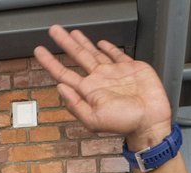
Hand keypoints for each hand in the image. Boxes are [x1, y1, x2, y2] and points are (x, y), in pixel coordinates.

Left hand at [33, 25, 172, 150]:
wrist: (150, 121)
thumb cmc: (124, 123)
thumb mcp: (94, 119)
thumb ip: (76, 104)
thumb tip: (60, 87)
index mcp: (88, 91)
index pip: (64, 73)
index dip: (50, 62)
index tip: (39, 51)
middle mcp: (99, 80)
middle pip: (78, 56)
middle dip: (65, 43)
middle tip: (54, 30)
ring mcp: (114, 73)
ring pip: (94, 53)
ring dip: (83, 42)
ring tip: (73, 33)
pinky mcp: (131, 68)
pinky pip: (116, 55)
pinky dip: (109, 48)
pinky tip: (101, 43)